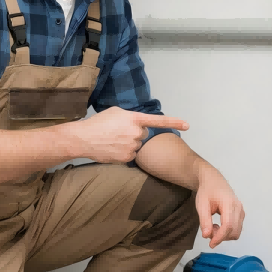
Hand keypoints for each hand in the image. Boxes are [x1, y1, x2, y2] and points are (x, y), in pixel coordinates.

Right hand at [70, 107, 189, 163]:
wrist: (83, 139)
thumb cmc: (98, 123)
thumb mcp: (115, 112)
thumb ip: (130, 116)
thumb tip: (138, 123)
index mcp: (133, 119)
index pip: (158, 120)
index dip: (174, 122)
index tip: (188, 125)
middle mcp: (135, 133)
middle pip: (143, 134)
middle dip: (135, 134)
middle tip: (119, 133)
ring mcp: (131, 147)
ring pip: (137, 146)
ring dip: (129, 144)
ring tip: (112, 140)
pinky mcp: (126, 158)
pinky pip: (131, 156)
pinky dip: (123, 153)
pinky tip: (112, 149)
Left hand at [195, 168, 244, 247]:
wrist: (213, 181)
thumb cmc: (207, 192)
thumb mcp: (201, 205)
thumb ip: (204, 221)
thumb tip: (207, 236)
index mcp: (229, 203)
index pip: (228, 225)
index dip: (220, 237)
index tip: (211, 244)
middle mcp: (238, 208)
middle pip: (234, 231)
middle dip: (220, 236)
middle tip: (208, 230)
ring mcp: (241, 211)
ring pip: (236, 232)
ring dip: (224, 235)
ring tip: (212, 226)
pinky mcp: (241, 214)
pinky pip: (236, 229)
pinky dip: (227, 232)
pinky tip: (218, 225)